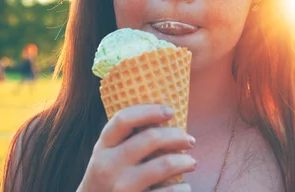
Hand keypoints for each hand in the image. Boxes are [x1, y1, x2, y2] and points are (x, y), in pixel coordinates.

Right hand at [77, 104, 196, 191]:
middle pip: (151, 138)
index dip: (150, 111)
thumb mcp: (108, 155)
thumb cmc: (109, 176)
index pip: (124, 119)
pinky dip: (182, 189)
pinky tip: (185, 186)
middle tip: (190, 140)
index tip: (170, 111)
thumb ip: (127, 138)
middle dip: (177, 136)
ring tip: (192, 162)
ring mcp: (121, 187)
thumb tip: (165, 117)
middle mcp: (109, 165)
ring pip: (163, 165)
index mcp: (103, 147)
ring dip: (185, 161)